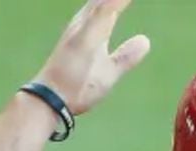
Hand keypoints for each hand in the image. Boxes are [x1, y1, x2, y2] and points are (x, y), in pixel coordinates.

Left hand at [34, 0, 150, 115]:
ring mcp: (76, 28)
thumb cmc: (78, 87)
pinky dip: (101, 6)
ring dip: (108, 0)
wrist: (49, 96)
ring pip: (94, 4)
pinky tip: (102, 9)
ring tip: (120, 0)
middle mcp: (82, 24)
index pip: (112, 4)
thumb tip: (145, 40)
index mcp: (92, 31)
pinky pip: (90, 12)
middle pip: (101, 1)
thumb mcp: (106, 75)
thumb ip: (125, 57)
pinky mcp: (73, 36)